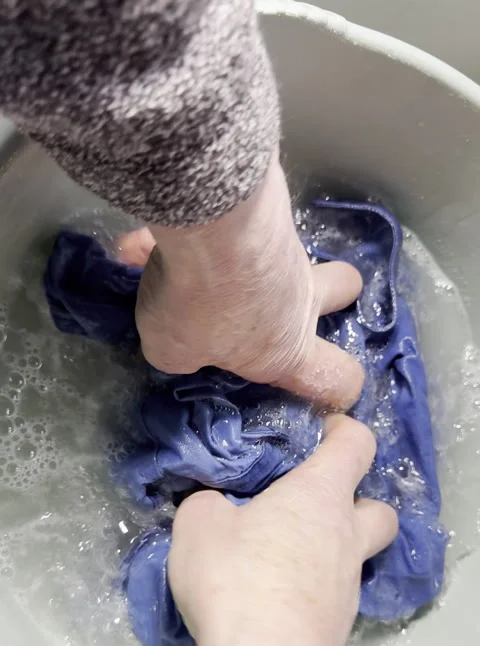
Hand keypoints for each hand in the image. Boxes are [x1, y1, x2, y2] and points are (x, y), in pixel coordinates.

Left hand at [123, 155, 363, 410]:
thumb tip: (181, 346)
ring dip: (226, 264)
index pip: (336, 378)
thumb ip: (180, 356)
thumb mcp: (171, 352)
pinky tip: (143, 243)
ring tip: (168, 266)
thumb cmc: (200, 305)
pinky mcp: (266, 209)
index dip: (336, 388)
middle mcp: (296, 301)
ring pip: (275, 255)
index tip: (327, 388)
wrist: (211, 219)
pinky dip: (190, 238)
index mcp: (284, 351)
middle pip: (343, 291)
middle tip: (286, 298)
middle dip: (333, 294)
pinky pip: (223, 229)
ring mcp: (286, 251)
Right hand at [166, 416, 397, 645]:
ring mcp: (348, 590)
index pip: (357, 445)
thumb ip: (209, 505)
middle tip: (315, 507)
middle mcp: (346, 539)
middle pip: (380, 511)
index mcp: (320, 496)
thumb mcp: (198, 525)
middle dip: (358, 502)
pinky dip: (311, 591)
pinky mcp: (338, 632)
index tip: (322, 431)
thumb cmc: (234, 578)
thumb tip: (217, 508)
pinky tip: (274, 601)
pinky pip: (332, 598)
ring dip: (329, 552)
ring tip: (280, 559)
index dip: (344, 431)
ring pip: (355, 559)